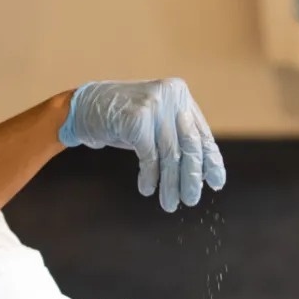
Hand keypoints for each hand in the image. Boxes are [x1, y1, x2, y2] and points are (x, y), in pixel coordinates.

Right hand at [58, 79, 226, 211]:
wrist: (82, 109)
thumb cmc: (122, 121)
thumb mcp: (155, 123)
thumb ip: (177, 137)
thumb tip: (203, 171)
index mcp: (180, 94)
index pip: (201, 133)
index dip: (210, 161)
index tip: (216, 183)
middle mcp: (171, 95)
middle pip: (190, 144)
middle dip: (191, 177)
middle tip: (192, 200)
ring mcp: (154, 104)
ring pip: (170, 153)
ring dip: (170, 183)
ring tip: (170, 204)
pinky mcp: (136, 118)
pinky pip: (150, 155)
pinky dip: (150, 176)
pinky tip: (146, 189)